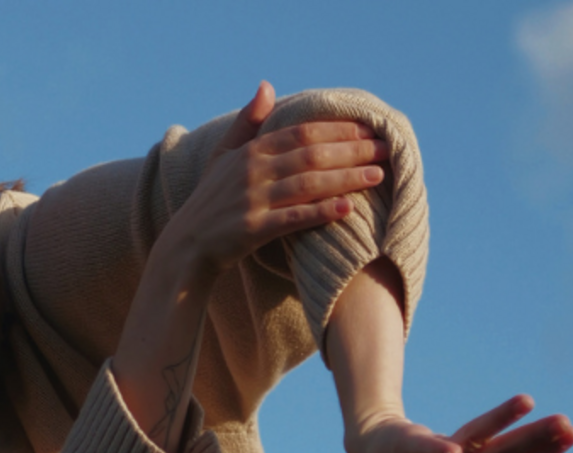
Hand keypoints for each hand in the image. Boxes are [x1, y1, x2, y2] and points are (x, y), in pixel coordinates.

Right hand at [161, 81, 389, 275]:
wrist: (186, 247)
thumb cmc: (210, 201)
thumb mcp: (222, 156)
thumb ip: (247, 122)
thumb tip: (267, 85)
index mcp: (250, 152)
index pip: (302, 132)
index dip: (338, 129)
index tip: (370, 129)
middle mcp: (251, 172)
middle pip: (311, 154)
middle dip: (352, 151)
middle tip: (386, 149)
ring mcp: (251, 201)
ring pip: (308, 184)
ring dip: (346, 178)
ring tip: (378, 176)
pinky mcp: (251, 230)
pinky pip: (293, 218)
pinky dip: (320, 212)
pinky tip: (347, 208)